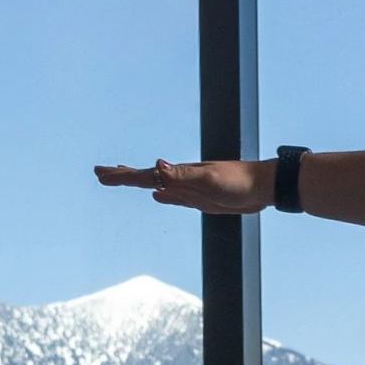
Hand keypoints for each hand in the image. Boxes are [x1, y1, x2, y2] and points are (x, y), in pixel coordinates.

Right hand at [94, 157, 274, 214]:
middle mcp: (181, 180)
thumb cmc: (239, 181)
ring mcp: (189, 189)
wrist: (264, 187)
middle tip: (100, 173)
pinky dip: (162, 195)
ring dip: (139, 182)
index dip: (122, 176)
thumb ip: (181, 175)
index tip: (101, 173)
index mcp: (180, 174)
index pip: (144, 175)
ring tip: (122, 179)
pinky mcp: (200, 199)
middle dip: (122, 176)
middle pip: (145, 178)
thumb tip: (156, 165)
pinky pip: (174, 197)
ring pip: (157, 186)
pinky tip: (157, 196)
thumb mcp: (208, 179)